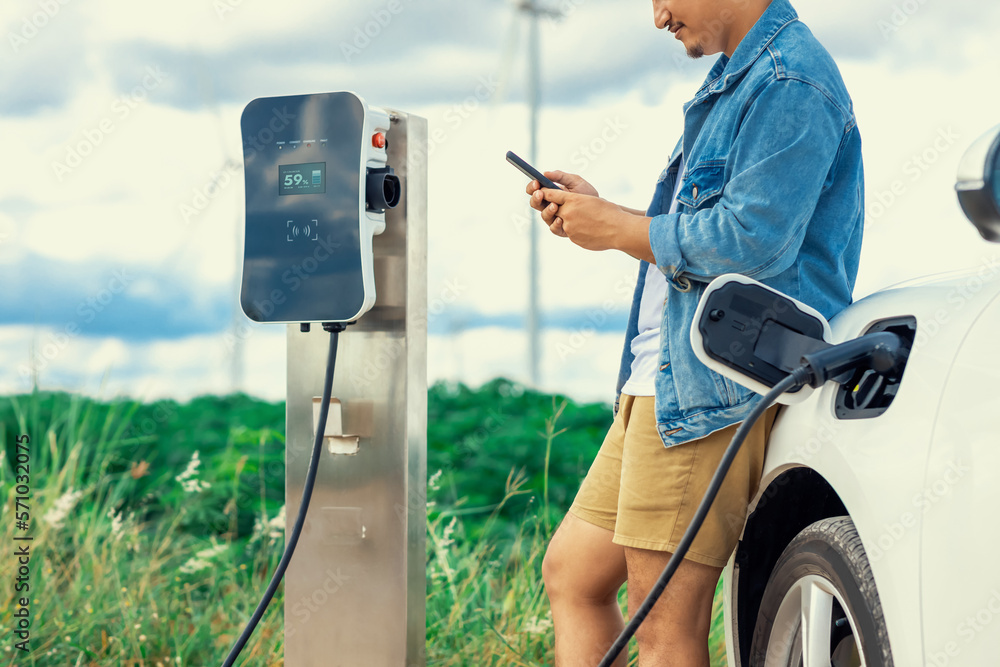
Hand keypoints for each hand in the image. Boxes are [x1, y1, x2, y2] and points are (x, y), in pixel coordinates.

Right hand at [526, 171, 598, 233]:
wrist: (600, 209)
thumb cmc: (587, 193)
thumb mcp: (575, 181)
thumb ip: (561, 176)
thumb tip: (545, 173)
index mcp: (550, 193)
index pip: (535, 190)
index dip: (532, 187)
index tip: (536, 183)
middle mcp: (549, 205)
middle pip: (535, 203)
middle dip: (536, 198)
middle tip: (540, 194)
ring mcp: (554, 217)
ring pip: (543, 215)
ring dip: (547, 210)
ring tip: (554, 205)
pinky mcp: (562, 228)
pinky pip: (553, 228)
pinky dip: (555, 224)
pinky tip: (560, 219)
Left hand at [539, 187, 654, 261]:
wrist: (619, 230)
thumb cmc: (609, 212)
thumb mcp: (591, 200)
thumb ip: (575, 201)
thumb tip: (564, 203)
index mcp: (573, 199)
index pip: (552, 194)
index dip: (546, 193)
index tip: (542, 193)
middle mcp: (568, 212)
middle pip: (553, 209)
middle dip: (554, 209)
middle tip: (559, 208)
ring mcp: (569, 227)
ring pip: (561, 223)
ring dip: (568, 222)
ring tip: (582, 221)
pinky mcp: (573, 238)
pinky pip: (570, 233)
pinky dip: (577, 231)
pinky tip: (589, 230)